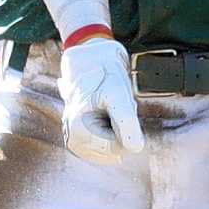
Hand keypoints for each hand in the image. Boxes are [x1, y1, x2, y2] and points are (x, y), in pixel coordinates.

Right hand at [57, 35, 145, 160]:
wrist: (92, 58)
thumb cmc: (105, 73)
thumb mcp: (119, 94)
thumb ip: (127, 122)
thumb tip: (136, 149)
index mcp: (78, 130)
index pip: (116, 149)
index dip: (127, 131)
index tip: (119, 107)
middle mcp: (73, 139)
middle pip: (113, 150)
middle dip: (120, 130)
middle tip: (113, 106)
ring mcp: (75, 139)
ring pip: (112, 147)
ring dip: (117, 130)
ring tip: (109, 108)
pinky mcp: (81, 138)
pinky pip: (107, 144)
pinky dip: (112, 131)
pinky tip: (105, 113)